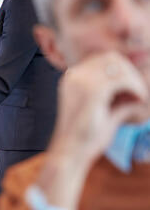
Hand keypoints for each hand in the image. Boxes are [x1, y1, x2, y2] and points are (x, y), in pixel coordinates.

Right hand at [37, 52, 147, 209]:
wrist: (70, 152)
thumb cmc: (84, 136)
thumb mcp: (102, 111)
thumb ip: (118, 97)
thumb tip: (139, 91)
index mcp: (72, 79)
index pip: (102, 59)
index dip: (122, 69)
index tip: (133, 88)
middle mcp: (73, 76)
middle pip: (110, 57)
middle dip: (130, 72)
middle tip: (139, 91)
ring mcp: (80, 82)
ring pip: (118, 65)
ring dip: (134, 79)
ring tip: (140, 97)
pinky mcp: (91, 91)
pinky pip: (121, 79)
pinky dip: (136, 87)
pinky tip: (139, 100)